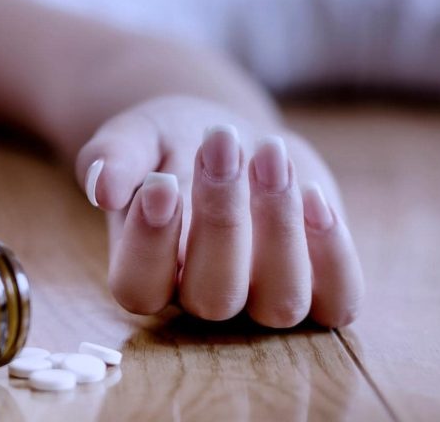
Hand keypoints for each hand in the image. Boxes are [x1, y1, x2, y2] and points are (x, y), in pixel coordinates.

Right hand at [75, 95, 363, 327]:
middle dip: (221, 217)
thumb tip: (102, 186)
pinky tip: (312, 194)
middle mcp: (202, 299)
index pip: (139, 287)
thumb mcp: (131, 137)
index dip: (150, 243)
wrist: (220, 136)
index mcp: (145, 274)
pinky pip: (337, 300)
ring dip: (280, 228)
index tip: (160, 182)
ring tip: (269, 152)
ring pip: (279, 303)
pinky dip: (333, 255)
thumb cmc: (163, 144)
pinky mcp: (318, 286)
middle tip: (219, 140)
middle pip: (213, 296)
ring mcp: (262, 299)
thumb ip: (111, 157)